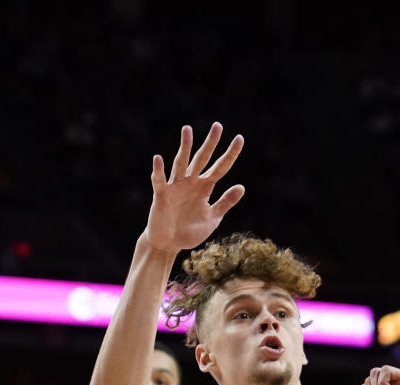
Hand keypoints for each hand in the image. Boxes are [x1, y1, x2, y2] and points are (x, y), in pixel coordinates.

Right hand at [143, 122, 244, 252]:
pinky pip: (160, 181)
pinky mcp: (162, 196)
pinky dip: (159, 171)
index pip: (220, 168)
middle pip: (202, 159)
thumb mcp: (213, 218)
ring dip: (184, 147)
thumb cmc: (190, 231)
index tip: (239, 138)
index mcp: (205, 188)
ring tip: (188, 129)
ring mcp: (176, 187)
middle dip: (210, 143)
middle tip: (218, 126)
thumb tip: (242, 186)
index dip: (230, 154)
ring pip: (181, 163)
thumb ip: (226, 202)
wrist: (169, 244)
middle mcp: (191, 183)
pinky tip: (158, 158)